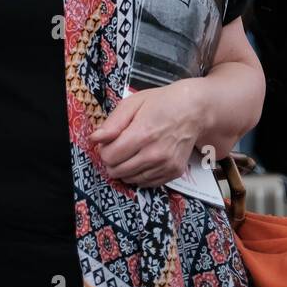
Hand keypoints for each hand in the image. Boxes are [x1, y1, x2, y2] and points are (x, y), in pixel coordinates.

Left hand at [89, 80, 206, 187]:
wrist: (192, 110)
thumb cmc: (160, 103)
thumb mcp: (133, 103)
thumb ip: (112, 123)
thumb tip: (94, 139)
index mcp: (142, 133)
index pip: (109, 156)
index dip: (104, 149)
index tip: (109, 141)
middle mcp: (155, 154)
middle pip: (118, 171)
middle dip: (112, 160)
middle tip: (118, 147)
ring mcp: (166, 165)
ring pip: (131, 179)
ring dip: (125, 169)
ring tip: (131, 152)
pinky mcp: (174, 173)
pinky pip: (147, 183)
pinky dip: (139, 174)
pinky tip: (142, 159)